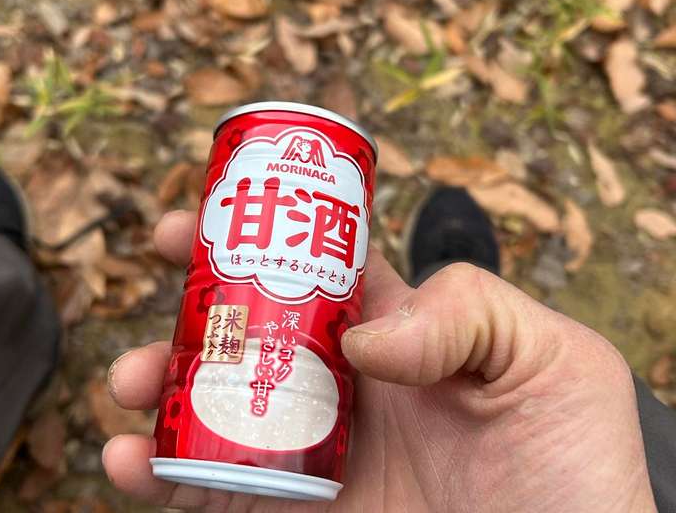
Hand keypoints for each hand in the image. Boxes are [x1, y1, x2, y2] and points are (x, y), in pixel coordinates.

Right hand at [103, 210, 655, 511]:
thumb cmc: (574, 472)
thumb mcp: (549, 359)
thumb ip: (468, 309)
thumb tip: (363, 337)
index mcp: (397, 334)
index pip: (313, 268)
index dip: (258, 234)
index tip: (204, 216)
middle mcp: (344, 386)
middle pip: (250, 328)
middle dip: (195, 301)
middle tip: (160, 276)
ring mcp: (313, 450)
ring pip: (214, 402)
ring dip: (159, 381)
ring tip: (128, 377)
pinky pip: (210, 489)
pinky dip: (160, 473)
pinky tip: (132, 460)